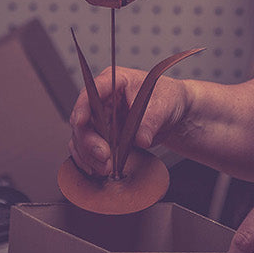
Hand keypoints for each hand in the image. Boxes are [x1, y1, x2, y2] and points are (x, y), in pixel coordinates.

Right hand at [67, 66, 187, 176]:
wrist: (173, 112)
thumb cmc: (166, 98)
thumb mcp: (163, 106)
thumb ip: (150, 122)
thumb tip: (141, 139)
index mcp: (114, 82)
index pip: (91, 92)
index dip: (82, 107)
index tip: (80, 122)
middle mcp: (102, 100)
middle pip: (83, 119)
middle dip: (89, 141)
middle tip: (104, 156)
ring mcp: (101, 119)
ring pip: (81, 137)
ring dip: (88, 155)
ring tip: (105, 168)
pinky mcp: (103, 136)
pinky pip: (86, 149)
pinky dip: (89, 161)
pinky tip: (96, 170)